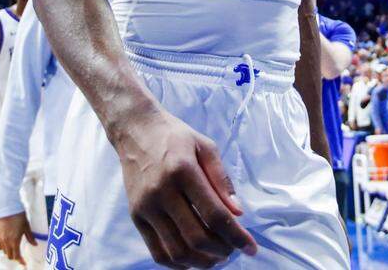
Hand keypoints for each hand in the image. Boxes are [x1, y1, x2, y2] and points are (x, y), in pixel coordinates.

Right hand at [0, 212, 35, 264]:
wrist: (8, 207)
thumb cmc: (19, 216)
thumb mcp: (27, 226)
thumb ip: (30, 237)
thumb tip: (35, 244)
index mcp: (15, 240)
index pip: (17, 256)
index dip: (21, 261)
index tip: (24, 263)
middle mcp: (6, 241)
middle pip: (10, 255)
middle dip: (15, 256)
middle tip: (20, 255)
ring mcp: (0, 239)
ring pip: (4, 251)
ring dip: (9, 252)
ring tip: (15, 248)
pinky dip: (4, 247)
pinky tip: (8, 244)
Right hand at [117, 108, 257, 267]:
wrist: (136, 131)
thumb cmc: (176, 137)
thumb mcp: (205, 146)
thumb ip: (222, 179)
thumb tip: (238, 213)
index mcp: (183, 171)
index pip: (214, 214)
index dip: (236, 236)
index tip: (251, 248)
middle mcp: (162, 192)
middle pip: (197, 237)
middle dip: (222, 250)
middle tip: (233, 249)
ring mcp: (146, 207)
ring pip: (177, 250)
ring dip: (202, 261)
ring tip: (217, 257)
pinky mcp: (136, 217)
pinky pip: (157, 252)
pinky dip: (179, 263)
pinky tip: (194, 259)